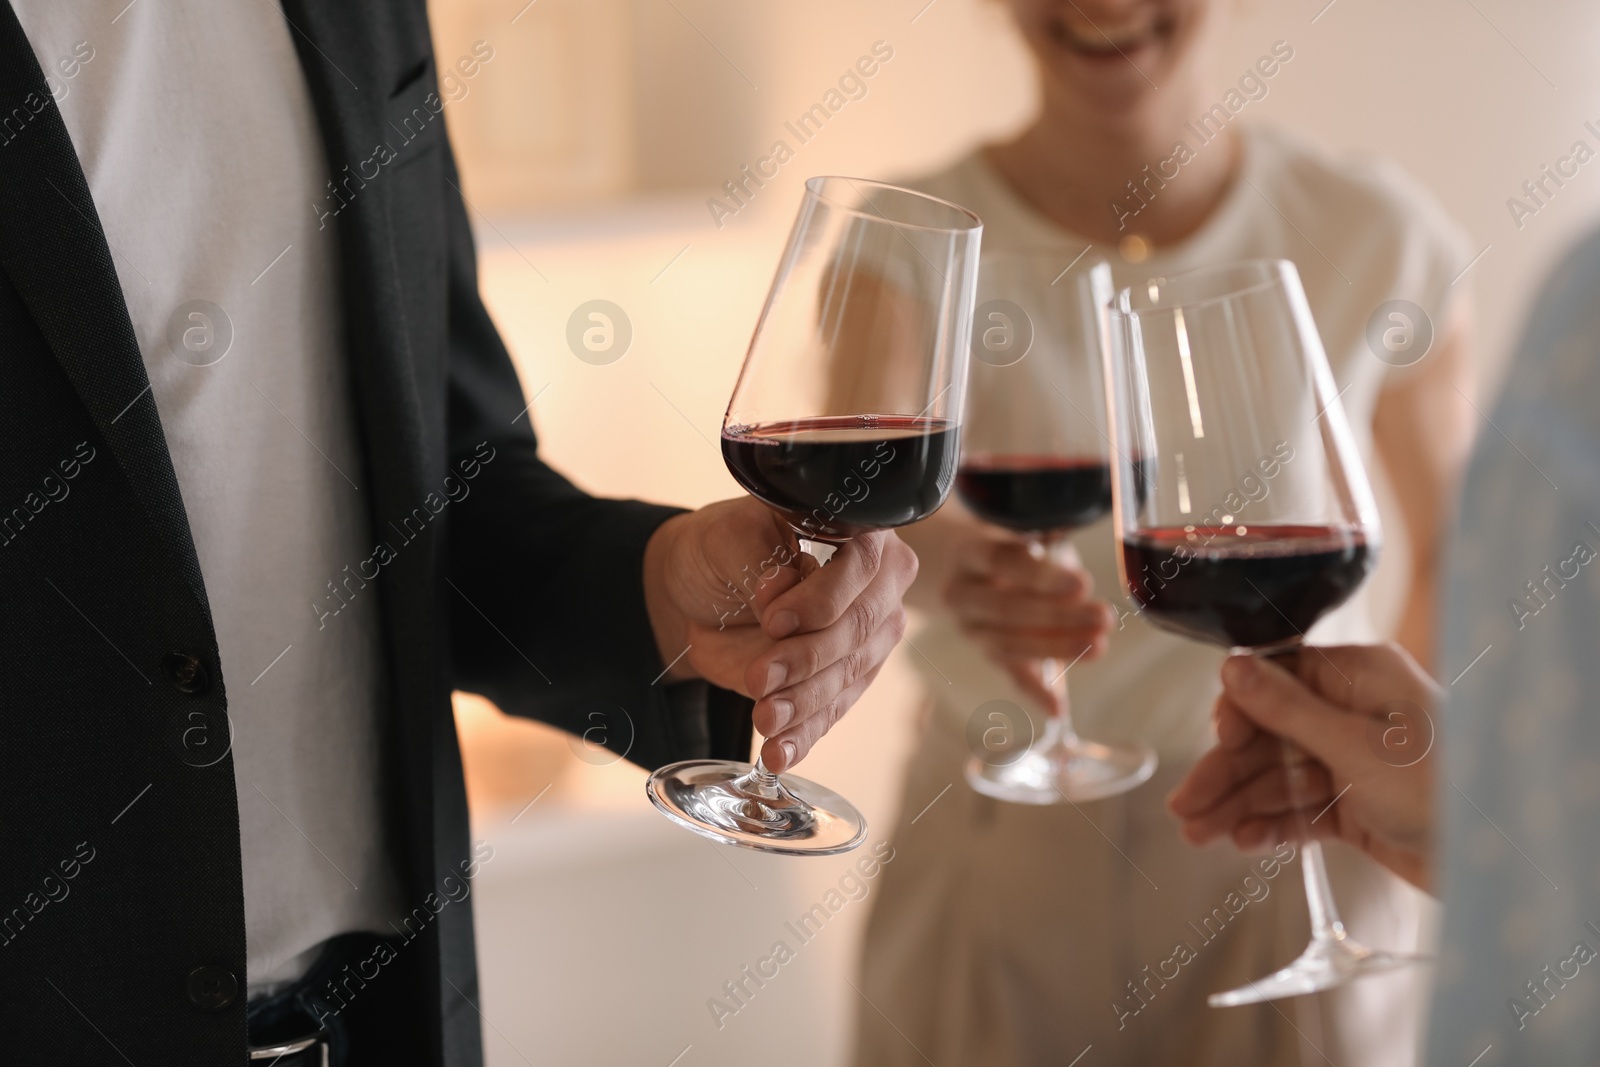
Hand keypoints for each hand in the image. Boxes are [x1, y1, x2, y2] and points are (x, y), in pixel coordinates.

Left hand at [642, 497, 917, 772]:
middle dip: (806, 660)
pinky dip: (802, 737)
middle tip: (759, 678)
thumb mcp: (731, 538)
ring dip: (802, 705)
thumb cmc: (724, 549)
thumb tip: (778, 594)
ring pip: (844, 677)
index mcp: (860, 530)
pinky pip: (830, 713)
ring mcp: (867, 638)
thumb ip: (760, 562)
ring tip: (765, 720)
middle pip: (855, 629)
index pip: (860, 566)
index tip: (773, 620)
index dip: (821, 598)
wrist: (704, 592)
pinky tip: (779, 754)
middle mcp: (878, 585)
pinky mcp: (845, 682)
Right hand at [942, 531, 1114, 712]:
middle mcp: (962, 595)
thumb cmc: (1017, 550)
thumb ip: (1050, 545)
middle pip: (1007, 609)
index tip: (1081, 583)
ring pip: (1011, 645)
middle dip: (1058, 617)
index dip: (1041, 576)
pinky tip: (1058, 707)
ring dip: (1059, 648)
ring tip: (1099, 645)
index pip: (1001, 562)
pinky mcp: (990, 656)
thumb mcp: (1028, 536)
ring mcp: (973, 630)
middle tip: (1102, 617)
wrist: (977, 571)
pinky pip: (1012, 676)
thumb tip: (1081, 569)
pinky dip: (1036, 694)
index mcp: (969, 554)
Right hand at [1167, 644, 1438, 892]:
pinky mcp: (1358, 804)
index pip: (1276, 679)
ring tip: (1199, 834)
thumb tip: (1233, 665)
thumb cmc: (1443, 788)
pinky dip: (1271, 824)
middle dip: (1226, 772)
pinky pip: (1301, 809)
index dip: (1239, 713)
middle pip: (1269, 736)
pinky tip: (1242, 841)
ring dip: (1238, 804)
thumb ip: (1287, 708)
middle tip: (1185, 806)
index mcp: (1358, 677)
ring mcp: (1354, 759)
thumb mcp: (1355, 746)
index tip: (1218, 743)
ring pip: (1278, 777)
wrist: (1495, 859)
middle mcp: (1353, 712)